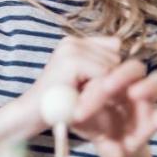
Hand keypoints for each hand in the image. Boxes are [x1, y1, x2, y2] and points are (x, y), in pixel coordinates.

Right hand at [0, 35, 121, 141]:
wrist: (30, 115)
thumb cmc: (58, 103)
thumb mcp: (82, 81)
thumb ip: (100, 65)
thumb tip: (126, 57)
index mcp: (73, 42)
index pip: (114, 48)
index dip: (111, 71)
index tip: (97, 88)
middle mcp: (71, 41)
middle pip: (116, 58)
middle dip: (109, 79)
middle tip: (87, 96)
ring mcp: (70, 49)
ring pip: (113, 67)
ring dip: (105, 87)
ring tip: (83, 98)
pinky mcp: (72, 61)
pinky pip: (105, 76)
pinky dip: (100, 93)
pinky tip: (83, 101)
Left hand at [70, 58, 156, 156]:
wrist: (107, 145)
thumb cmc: (87, 122)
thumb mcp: (73, 112)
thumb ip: (73, 103)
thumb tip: (71, 103)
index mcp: (107, 75)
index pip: (109, 63)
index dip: (98, 70)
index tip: (84, 83)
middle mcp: (130, 83)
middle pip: (134, 67)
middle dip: (122, 74)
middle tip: (107, 85)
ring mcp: (146, 99)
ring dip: (149, 85)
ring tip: (135, 94)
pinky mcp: (156, 120)